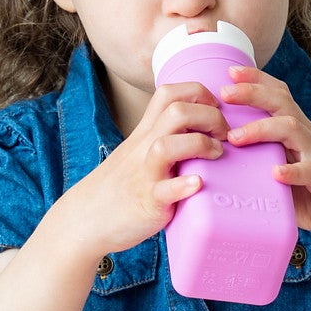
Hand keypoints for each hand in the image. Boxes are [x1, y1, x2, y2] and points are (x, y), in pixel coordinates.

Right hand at [61, 81, 229, 257]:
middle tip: (225, 136)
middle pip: (176, 111)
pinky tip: (196, 184)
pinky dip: (182, 186)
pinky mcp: (147, 202)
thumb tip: (198, 127)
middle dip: (211, 117)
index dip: (199, 93)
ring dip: (200, 145)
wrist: (86, 218)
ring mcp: (145, 174)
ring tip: (216, 155)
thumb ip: (163, 135)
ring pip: (167, 145)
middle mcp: (144, 147)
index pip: (170, 93)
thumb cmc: (120, 186)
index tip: (216, 110)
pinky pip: (164, 191)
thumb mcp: (138, 151)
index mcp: (145, 132)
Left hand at [221, 66, 310, 247]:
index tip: (230, 72)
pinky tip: (275, 174)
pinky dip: (292, 171)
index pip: (279, 95)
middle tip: (225, 93)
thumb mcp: (285, 175)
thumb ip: (261, 165)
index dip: (256, 80)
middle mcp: (309, 137)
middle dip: (253, 93)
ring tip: (236, 137)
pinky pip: (310, 171)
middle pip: (282, 103)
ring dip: (261, 129)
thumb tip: (220, 165)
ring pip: (292, 128)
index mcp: (299, 133)